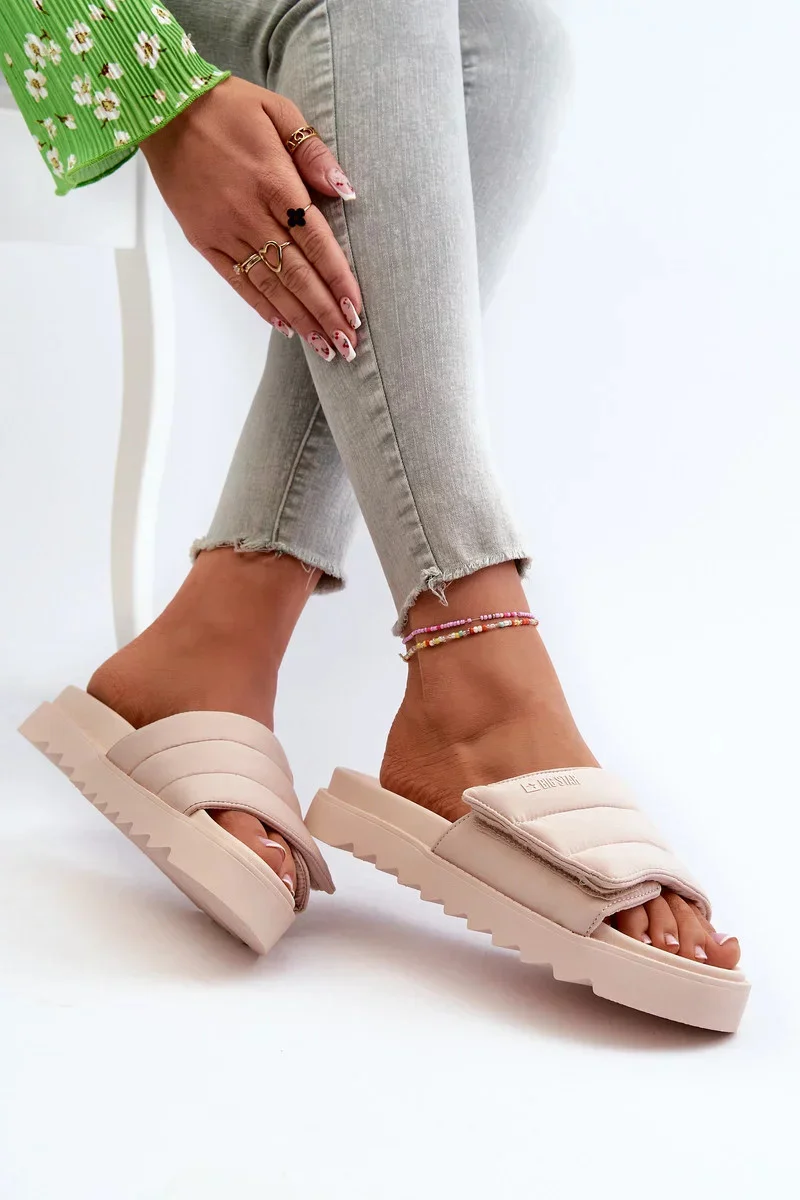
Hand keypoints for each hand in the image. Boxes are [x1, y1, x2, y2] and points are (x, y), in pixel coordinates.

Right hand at [140, 76, 361, 359]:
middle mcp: (250, 214)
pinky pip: (236, 281)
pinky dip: (262, 306)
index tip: (356, 308)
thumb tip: (345, 190)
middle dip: (324, 312)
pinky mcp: (203, 240)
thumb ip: (313, 152)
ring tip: (324, 347)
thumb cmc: (226, 106)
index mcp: (274, 182)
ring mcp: (225, 231)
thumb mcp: (278, 110)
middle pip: (296, 273)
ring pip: (269, 285)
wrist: (161, 109)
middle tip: (348, 344)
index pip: (315, 240)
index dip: (337, 278)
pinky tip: (285, 327)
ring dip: (299, 319)